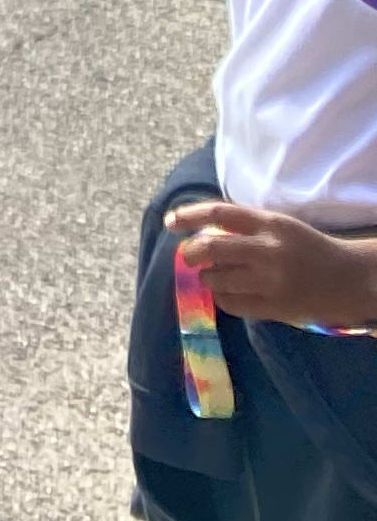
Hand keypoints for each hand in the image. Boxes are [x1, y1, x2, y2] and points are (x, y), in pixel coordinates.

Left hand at [173, 197, 376, 326]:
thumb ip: (245, 227)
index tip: (170, 221)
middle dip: (191, 252)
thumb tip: (201, 231)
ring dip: (207, 277)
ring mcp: (271, 281)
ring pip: (217, 279)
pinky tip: (227, 294)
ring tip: (212, 275)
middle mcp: (268, 250)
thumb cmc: (309, 248)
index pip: (218, 212)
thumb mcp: (279, 226)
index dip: (189, 215)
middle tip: (188, 255)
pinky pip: (233, 304)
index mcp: (269, 223)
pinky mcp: (275, 308)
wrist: (350, 279)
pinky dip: (222, 298)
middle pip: (211, 248)